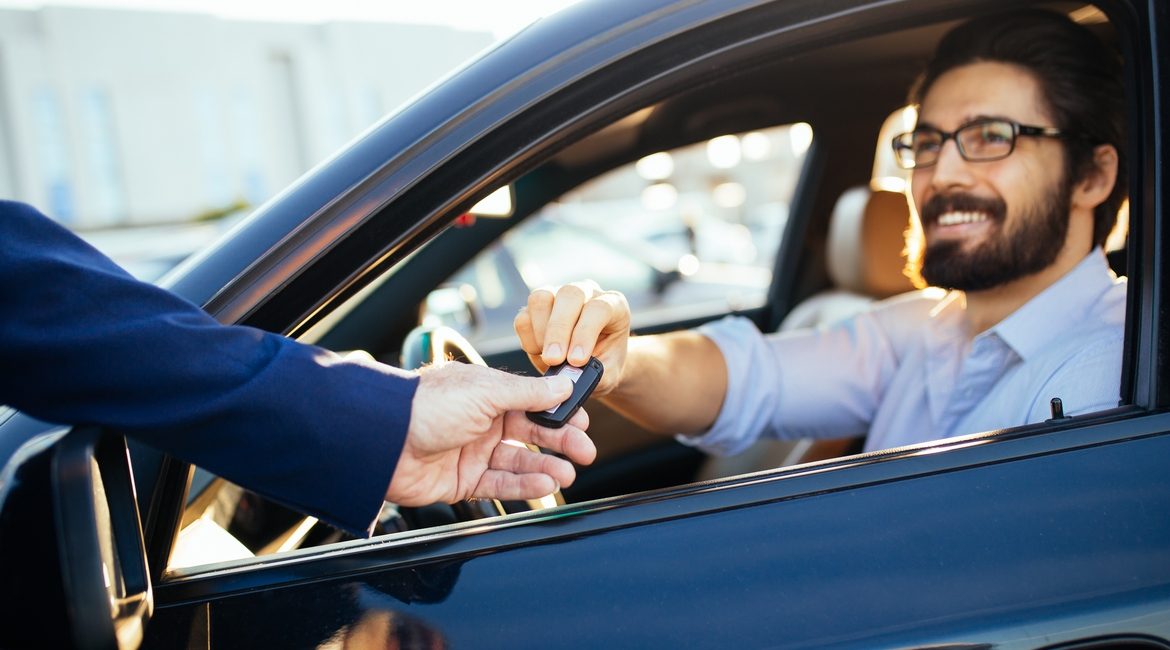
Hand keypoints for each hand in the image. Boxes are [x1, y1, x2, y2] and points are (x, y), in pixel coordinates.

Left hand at [386, 362, 595, 505]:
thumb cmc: (426, 406)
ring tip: (567, 474)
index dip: (558, 411)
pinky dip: (524, 486)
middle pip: (530, 433)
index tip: (583, 420)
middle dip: (560, 442)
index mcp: (486, 392)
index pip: (532, 401)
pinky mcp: (462, 481)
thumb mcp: (485, 392)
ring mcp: (472, 452)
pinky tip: (545, 485)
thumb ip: (528, 393)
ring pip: (518, 462)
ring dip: (545, 468)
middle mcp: (481, 421)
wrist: (382, 442)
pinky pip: (500, 485)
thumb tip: (563, 384)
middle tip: (585, 452)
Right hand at [514, 281, 629, 395]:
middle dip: (558, 330)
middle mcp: (586, 293)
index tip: (576, 360)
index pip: (598, 308)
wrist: (593, 364)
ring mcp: (558, 295)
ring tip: (549, 358)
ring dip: (540, 332)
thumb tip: (570, 376)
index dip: (585, 333)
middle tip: (554, 360)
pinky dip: (527, 339)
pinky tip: (540, 353)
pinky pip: (523, 316)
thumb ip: (594, 374)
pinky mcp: (536, 308)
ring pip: (541, 298)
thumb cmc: (605, 365)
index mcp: (613, 305)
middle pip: (569, 295)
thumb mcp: (608, 374)